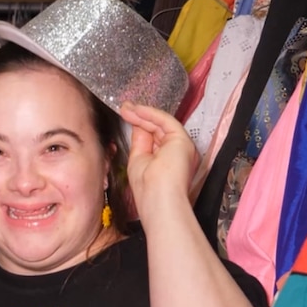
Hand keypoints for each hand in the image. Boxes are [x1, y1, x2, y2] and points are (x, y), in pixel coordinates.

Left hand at [119, 101, 198, 224]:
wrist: (159, 199)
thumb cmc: (148, 188)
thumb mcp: (138, 159)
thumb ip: (140, 141)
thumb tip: (136, 123)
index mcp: (168, 160)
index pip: (154, 137)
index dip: (140, 124)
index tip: (126, 115)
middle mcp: (177, 152)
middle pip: (157, 129)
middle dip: (139, 116)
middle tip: (124, 108)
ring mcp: (182, 146)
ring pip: (161, 123)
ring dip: (142, 113)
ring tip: (126, 107)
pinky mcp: (183, 140)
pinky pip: (165, 121)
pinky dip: (150, 114)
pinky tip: (136, 110)